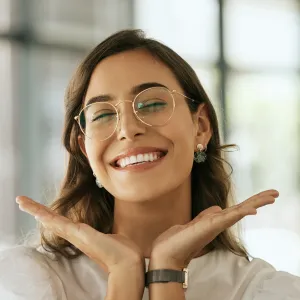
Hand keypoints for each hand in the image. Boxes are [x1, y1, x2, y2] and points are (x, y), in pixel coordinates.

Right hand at [16, 196, 143, 273]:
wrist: (127, 262)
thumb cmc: (122, 250)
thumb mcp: (112, 235)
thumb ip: (107, 232)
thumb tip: (111, 231)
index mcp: (82, 234)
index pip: (61, 222)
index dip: (49, 215)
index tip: (39, 209)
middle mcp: (76, 235)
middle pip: (51, 220)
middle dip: (36, 210)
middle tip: (21, 201)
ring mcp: (76, 235)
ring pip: (52, 220)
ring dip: (36, 210)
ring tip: (22, 202)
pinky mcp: (80, 235)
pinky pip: (60, 224)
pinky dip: (47, 217)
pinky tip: (37, 212)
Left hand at [150, 189, 278, 269]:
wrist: (167, 252)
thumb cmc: (179, 240)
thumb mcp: (196, 223)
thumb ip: (207, 215)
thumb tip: (218, 208)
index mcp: (216, 221)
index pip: (237, 209)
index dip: (250, 202)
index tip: (264, 196)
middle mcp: (219, 223)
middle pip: (242, 209)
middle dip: (258, 201)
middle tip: (275, 193)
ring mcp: (216, 225)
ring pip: (239, 211)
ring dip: (256, 203)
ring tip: (271, 196)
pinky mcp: (211, 226)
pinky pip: (229, 218)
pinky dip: (241, 213)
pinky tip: (253, 209)